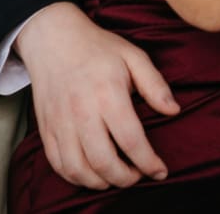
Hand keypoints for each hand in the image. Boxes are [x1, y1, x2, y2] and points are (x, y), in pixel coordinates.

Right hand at [14, 3, 178, 189]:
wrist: (51, 36)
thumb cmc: (95, 47)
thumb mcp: (132, 55)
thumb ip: (155, 84)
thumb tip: (174, 110)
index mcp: (107, 93)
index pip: (131, 140)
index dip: (149, 163)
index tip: (160, 171)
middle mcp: (81, 110)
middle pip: (104, 162)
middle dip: (126, 179)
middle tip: (138, 175)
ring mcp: (60, 121)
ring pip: (78, 169)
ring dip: (101, 182)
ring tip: (115, 176)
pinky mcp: (45, 126)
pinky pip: (58, 164)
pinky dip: (76, 177)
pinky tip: (91, 172)